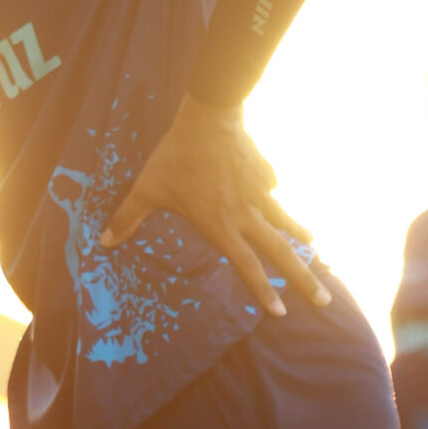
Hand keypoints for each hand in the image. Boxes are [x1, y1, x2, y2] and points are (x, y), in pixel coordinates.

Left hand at [98, 97, 330, 318]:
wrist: (211, 116)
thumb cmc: (177, 155)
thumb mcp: (148, 188)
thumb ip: (128, 217)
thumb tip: (103, 242)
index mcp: (222, 226)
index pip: (247, 267)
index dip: (263, 292)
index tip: (280, 312)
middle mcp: (247, 215)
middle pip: (281, 254)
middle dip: (304, 280)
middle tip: (324, 299)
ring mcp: (259, 193)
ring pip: (284, 221)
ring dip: (299, 237)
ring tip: (315, 247)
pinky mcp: (263, 172)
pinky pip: (271, 188)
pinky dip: (274, 195)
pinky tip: (274, 193)